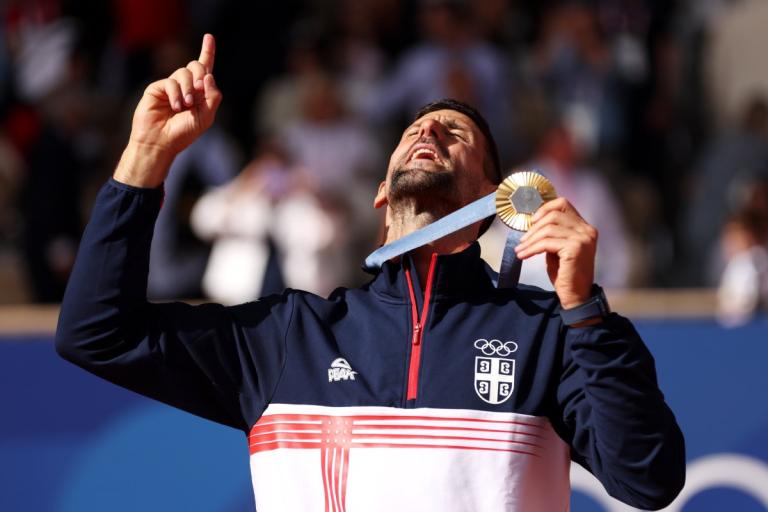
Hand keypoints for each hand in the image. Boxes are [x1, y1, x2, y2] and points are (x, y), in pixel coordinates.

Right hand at [116, 34, 221, 187]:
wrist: (161, 142)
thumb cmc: (183, 133)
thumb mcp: (205, 117)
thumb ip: (212, 98)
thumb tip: (209, 76)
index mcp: (199, 93)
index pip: (205, 69)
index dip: (207, 52)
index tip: (209, 37)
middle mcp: (186, 87)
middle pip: (197, 66)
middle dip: (201, 74)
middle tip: (200, 89)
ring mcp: (171, 86)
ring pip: (184, 72)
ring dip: (188, 88)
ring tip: (185, 106)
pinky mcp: (157, 88)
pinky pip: (171, 82)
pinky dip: (176, 94)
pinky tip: (176, 107)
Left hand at [514, 198, 596, 308]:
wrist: (576, 296)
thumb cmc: (565, 273)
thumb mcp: (558, 248)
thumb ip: (552, 234)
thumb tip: (533, 222)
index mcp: (585, 227)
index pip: (563, 204)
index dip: (544, 208)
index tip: (531, 221)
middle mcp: (587, 230)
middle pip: (553, 216)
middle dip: (533, 228)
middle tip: (522, 240)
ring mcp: (583, 239)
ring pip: (548, 229)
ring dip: (530, 240)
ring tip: (520, 250)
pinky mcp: (575, 249)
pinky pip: (547, 243)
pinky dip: (532, 248)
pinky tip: (523, 255)